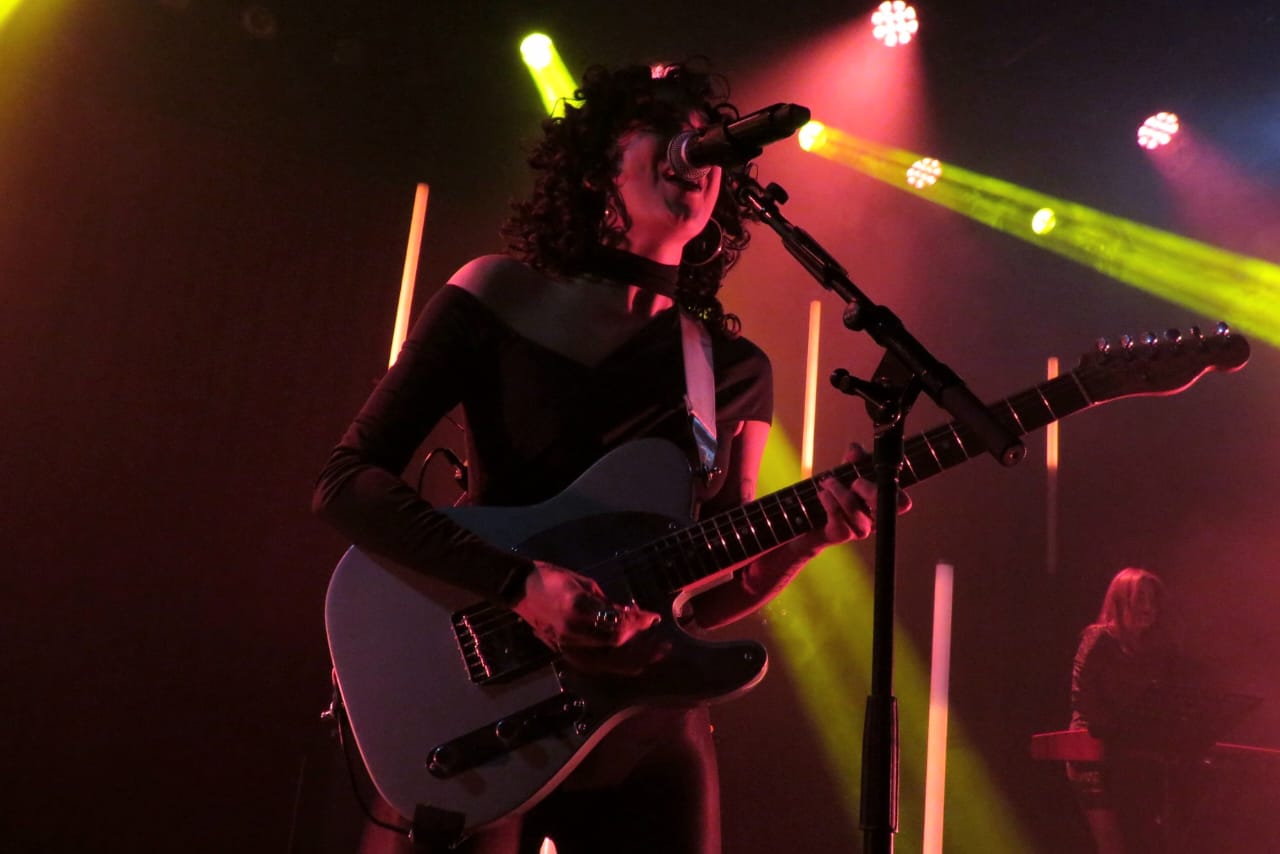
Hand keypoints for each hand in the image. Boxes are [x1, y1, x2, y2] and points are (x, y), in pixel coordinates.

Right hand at [511, 562, 663, 668]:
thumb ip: (608, 604)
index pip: (617, 623)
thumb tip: (632, 616)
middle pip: (615, 646)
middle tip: (663, 644)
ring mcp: (565, 646)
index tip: (655, 618)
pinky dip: (615, 665)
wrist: (519, 589)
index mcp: (578, 609)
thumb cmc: (553, 579)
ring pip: (606, 663)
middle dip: (642, 646)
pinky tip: (631, 663)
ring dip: (633, 661)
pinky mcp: (563, 652)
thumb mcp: (585, 585)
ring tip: (653, 656)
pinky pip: (594, 665)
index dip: (639, 623)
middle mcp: (573, 632)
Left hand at [812, 442, 911, 545]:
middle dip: (867, 488)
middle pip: (882, 506)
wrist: (807, 521)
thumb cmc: (832, 496)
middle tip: (853, 481)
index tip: (877, 478)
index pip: (902, 503)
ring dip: (838, 488)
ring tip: (827, 482)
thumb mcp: (844, 474)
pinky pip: (837, 514)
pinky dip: (828, 500)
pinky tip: (822, 494)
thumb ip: (853, 461)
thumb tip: (855, 450)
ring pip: (853, 506)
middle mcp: (873, 520)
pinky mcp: (840, 534)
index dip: (895, 491)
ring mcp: (858, 530)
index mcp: (880, 505)